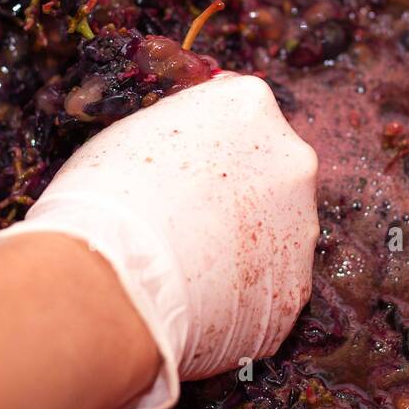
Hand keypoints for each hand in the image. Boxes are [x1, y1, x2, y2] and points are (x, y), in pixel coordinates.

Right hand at [0, 72, 319, 408]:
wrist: (112, 280)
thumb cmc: (106, 196)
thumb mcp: (135, 132)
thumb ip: (182, 131)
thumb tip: (184, 141)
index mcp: (250, 107)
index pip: (242, 112)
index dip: (213, 141)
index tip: (189, 165)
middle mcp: (292, 158)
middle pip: (270, 170)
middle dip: (239, 192)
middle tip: (190, 219)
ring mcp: (302, 225)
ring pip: (278, 230)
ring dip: (244, 243)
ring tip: (191, 268)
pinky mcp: (296, 288)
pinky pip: (271, 286)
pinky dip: (244, 294)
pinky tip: (202, 302)